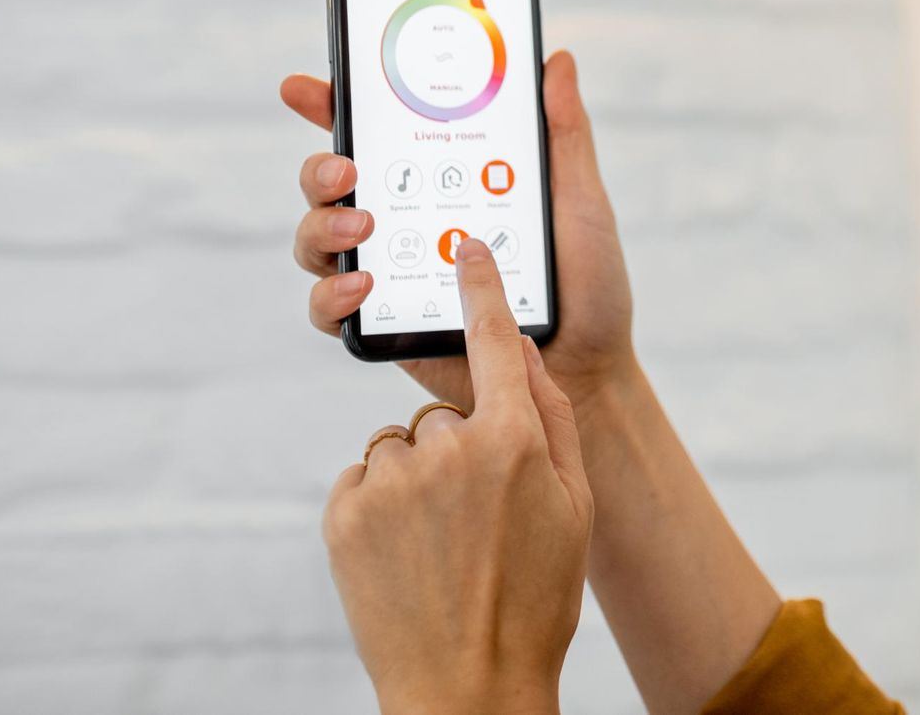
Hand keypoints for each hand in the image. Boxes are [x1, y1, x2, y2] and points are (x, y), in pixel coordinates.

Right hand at [282, 50, 638, 410]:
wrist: (588, 368)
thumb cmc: (587, 282)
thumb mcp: (579, 199)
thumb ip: (564, 134)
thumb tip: (558, 60)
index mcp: (443, 180)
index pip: (376, 134)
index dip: (333, 105)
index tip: (307, 86)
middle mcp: (405, 220)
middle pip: (330, 182)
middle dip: (320, 167)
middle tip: (347, 167)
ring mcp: (390, 272)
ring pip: (318, 239)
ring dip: (322, 225)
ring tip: (362, 227)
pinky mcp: (384, 326)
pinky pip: (331, 308)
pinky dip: (331, 294)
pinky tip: (362, 287)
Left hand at [325, 239, 592, 714]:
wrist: (467, 687)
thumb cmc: (535, 599)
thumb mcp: (572, 506)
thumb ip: (552, 422)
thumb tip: (524, 357)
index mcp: (515, 442)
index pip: (495, 341)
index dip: (482, 288)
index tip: (468, 248)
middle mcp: (450, 449)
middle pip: (447, 413)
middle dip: (459, 450)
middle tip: (479, 520)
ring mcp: (393, 481)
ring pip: (401, 446)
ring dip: (418, 481)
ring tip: (441, 546)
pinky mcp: (346, 513)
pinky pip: (366, 480)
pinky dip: (381, 508)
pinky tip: (406, 556)